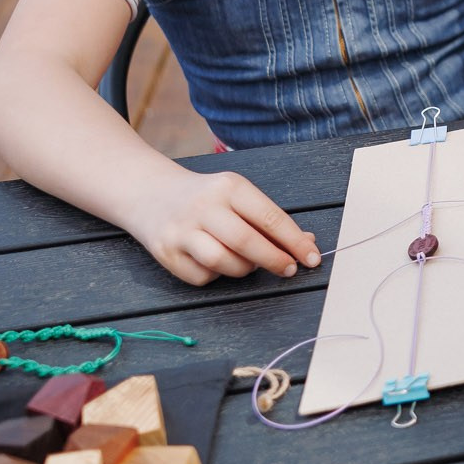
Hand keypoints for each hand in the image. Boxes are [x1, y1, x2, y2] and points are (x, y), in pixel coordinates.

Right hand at [129, 167, 320, 285]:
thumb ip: (270, 219)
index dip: (295, 241)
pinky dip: (217, 275)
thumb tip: (308, 242)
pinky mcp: (165, 253)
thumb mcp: (238, 196)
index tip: (312, 258)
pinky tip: (216, 262)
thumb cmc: (208, 198)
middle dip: (274, 260)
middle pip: (246, 241)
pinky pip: (202, 276)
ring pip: (223, 262)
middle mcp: (204, 207)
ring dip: (244, 269)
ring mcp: (181, 231)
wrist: (151, 194)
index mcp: (229, 187)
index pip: (270, 217)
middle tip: (289, 269)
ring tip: (248, 262)